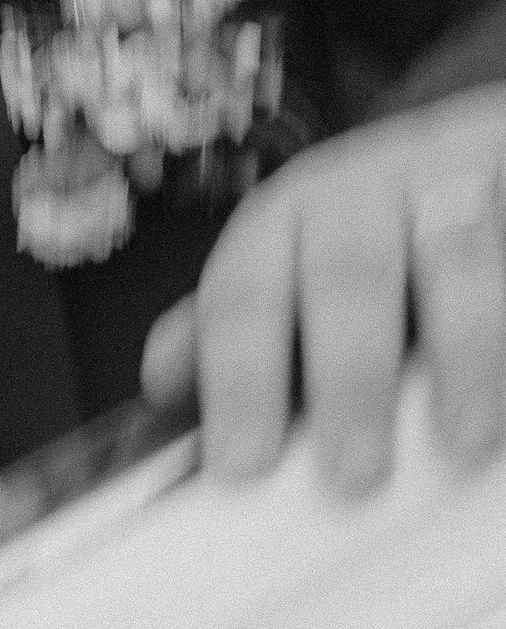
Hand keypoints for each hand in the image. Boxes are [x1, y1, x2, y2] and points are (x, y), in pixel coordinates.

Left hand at [140, 89, 505, 491]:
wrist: (467, 152)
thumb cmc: (363, 236)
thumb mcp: (285, 271)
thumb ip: (230, 331)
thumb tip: (162, 381)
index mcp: (282, 220)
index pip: (244, 294)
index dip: (240, 381)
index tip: (243, 467)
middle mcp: (361, 194)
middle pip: (348, 273)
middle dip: (349, 377)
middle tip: (353, 476)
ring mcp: (452, 184)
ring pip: (457, 253)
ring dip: (464, 352)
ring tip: (465, 442)